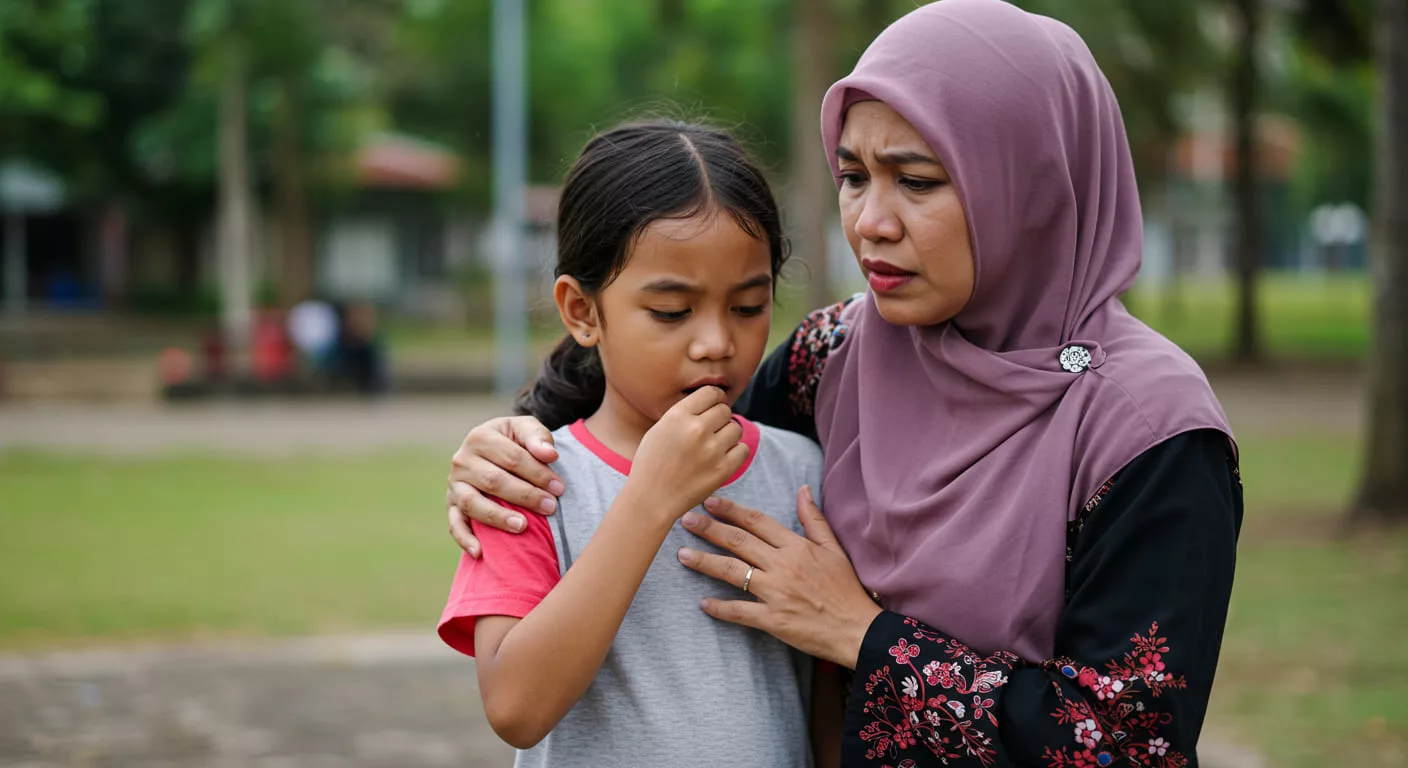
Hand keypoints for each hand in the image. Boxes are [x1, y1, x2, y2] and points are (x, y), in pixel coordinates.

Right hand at [446, 415, 565, 557]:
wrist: (493, 449)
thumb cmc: (515, 441)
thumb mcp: (526, 430)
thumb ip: (538, 437)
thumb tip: (550, 455)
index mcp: (480, 437)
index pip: (512, 458)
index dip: (538, 473)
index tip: (559, 488)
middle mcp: (462, 460)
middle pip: (494, 481)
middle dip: (525, 495)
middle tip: (550, 507)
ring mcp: (454, 485)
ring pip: (473, 503)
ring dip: (498, 517)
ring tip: (523, 526)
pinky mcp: (452, 505)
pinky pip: (455, 524)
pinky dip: (464, 539)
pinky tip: (480, 552)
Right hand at [626, 387, 749, 521]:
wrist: (651, 500)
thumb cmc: (651, 464)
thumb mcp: (659, 429)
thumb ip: (683, 414)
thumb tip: (710, 404)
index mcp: (678, 416)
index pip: (710, 392)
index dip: (715, 398)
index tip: (714, 406)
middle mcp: (696, 429)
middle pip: (725, 410)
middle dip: (720, 418)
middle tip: (712, 430)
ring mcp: (711, 450)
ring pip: (736, 428)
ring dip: (728, 434)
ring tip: (715, 445)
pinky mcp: (722, 469)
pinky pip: (743, 449)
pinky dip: (736, 451)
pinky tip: (722, 456)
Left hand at [675, 486, 881, 667]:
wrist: (857, 628)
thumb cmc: (845, 588)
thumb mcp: (833, 548)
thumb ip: (814, 519)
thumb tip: (802, 489)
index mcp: (796, 546)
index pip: (756, 521)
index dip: (731, 510)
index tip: (710, 502)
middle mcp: (782, 566)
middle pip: (738, 542)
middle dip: (708, 529)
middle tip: (685, 520)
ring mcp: (776, 593)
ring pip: (732, 573)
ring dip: (704, 562)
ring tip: (682, 555)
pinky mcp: (773, 620)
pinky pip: (740, 611)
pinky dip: (720, 608)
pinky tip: (703, 603)